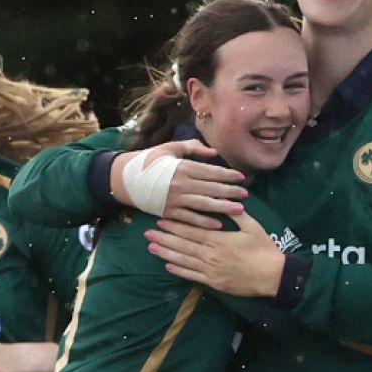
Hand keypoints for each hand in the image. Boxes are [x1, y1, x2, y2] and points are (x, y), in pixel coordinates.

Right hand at [110, 140, 246, 228]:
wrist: (126, 179)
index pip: (211, 171)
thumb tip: (214, 152)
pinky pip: (190, 219)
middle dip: (230, 192)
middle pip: (211, 189)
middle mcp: (180, 184)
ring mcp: (174, 200)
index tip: (241, 177)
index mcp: (182, 167)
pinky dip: (204, 222)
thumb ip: (193, 148)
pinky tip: (218, 224)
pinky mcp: (169, 212)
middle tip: (246, 195)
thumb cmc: (151, 160)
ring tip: (239, 210)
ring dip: (223, 208)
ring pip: (203, 205)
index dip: (227, 174)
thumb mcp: (170, 148)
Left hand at [145, 211, 283, 296]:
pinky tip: (167, 266)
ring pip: (183, 261)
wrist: (272, 276)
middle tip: (147, 232)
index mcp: (218, 239)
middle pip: (182, 245)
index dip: (175, 225)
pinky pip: (192, 276)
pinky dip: (178, 271)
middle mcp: (210, 255)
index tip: (161, 219)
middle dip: (164, 238)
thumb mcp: (252, 226)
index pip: (191, 231)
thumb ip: (235, 214)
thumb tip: (224, 198)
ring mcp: (210, 270)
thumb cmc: (263, 249)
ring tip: (151, 247)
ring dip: (166, 254)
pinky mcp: (213, 283)